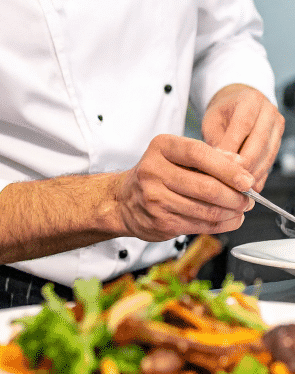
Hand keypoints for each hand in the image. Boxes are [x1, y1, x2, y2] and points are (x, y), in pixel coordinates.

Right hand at [114, 134, 253, 240]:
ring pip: (208, 210)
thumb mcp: (177, 155)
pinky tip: (230, 218)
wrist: (124, 200)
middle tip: (249, 198)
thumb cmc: (157, 175)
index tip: (248, 180)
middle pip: (207, 187)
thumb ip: (209, 156)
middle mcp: (153, 171)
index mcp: (160, 148)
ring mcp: (154, 198)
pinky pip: (202, 226)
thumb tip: (240, 165)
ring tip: (240, 208)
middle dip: (236, 196)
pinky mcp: (161, 221)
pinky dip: (224, 224)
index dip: (228, 169)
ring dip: (232, 212)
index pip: (199, 154)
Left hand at [202, 83, 284, 187]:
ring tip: (239, 187)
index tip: (221, 165)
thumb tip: (218, 165)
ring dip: (253, 173)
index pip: (243, 126)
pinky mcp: (279, 139)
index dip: (233, 148)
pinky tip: (249, 186)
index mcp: (250, 100)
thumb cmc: (222, 114)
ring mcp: (277, 126)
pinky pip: (271, 160)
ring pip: (268, 154)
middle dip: (244, 164)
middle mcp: (268, 112)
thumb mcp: (212, 122)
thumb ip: (216, 141)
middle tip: (230, 181)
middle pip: (259, 142)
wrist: (237, 105)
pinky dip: (260, 174)